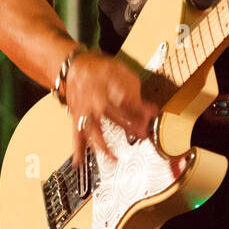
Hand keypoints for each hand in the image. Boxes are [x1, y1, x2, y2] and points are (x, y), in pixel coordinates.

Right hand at [63, 51, 159, 167]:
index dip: (144, 113)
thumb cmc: (99, 69)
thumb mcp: (122, 73)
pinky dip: (77, 149)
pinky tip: (79, 163)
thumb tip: (149, 108)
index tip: (153, 115)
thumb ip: (135, 92)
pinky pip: (77, 135)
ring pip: (97, 133)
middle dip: (133, 129)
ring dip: (106, 147)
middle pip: (118, 122)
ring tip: (114, 160)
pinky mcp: (77, 117)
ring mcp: (86, 113)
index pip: (132, 108)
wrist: (75, 65)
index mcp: (109, 93)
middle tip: (143, 135)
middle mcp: (97, 106)